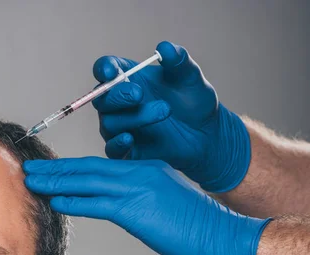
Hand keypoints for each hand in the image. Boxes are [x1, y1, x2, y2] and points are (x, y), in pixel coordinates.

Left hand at [23, 158, 270, 254]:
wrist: (218, 234)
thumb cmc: (198, 225)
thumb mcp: (169, 202)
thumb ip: (146, 198)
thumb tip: (126, 207)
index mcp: (147, 168)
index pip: (102, 166)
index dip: (74, 168)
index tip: (55, 171)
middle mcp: (139, 171)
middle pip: (88, 168)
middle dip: (57, 169)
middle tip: (31, 168)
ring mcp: (137, 187)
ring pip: (87, 180)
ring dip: (56, 181)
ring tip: (31, 181)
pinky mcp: (135, 208)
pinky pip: (96, 203)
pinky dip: (73, 200)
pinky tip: (54, 200)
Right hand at [92, 41, 250, 192]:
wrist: (206, 135)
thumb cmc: (195, 102)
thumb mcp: (191, 78)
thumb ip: (179, 61)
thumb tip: (164, 48)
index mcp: (128, 77)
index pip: (106, 69)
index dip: (104, 69)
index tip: (111, 71)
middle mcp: (119, 103)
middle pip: (102, 98)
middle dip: (118, 95)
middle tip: (139, 94)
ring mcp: (121, 128)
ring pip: (110, 123)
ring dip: (134, 117)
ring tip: (165, 111)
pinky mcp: (126, 151)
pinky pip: (112, 149)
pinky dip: (117, 144)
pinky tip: (129, 139)